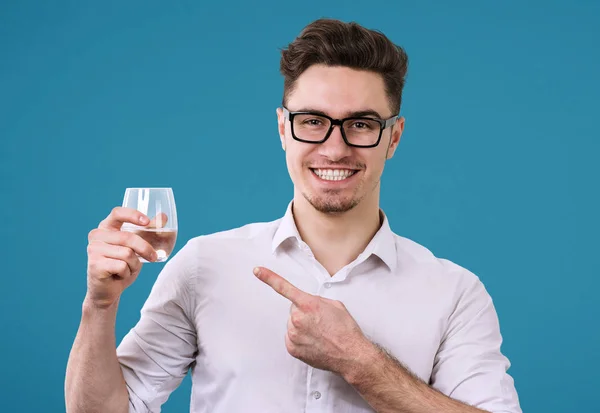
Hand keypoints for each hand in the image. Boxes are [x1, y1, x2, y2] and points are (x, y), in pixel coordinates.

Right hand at [86, 207, 158, 308]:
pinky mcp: (95, 264)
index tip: (147, 222)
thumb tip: (163, 217)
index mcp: (106, 227)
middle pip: (128, 237)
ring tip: (128, 269)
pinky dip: (127, 273)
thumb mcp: (137, 246)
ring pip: (127, 253)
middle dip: (145, 248)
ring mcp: (93, 250)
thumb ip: (148, 231)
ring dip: (135, 264)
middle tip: (153, 257)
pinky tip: (119, 275)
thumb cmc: (122, 265)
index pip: (117, 213)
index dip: (133, 215)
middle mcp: (97, 235)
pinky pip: (121, 266)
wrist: (108, 290)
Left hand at [253, 266, 370, 375]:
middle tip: (320, 321)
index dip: (269, 278)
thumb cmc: (345, 330)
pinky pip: (291, 338)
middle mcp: (298, 319)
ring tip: (319, 333)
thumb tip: (308, 303)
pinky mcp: (292, 348)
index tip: (257, 271)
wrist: (350, 354)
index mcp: (308, 304)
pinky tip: (313, 341)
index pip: (284, 288)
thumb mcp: (334, 305)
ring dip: (302, 326)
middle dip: (304, 312)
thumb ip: (316, 300)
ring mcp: (294, 335)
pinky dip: (300, 338)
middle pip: (294, 309)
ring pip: (292, 324)